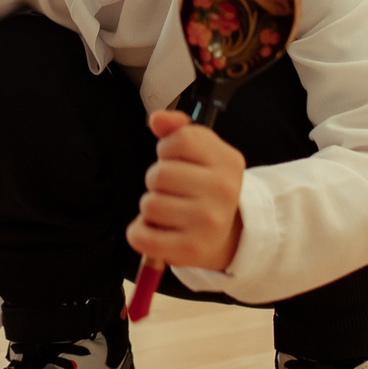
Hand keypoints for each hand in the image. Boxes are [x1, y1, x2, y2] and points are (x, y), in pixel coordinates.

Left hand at [131, 112, 244, 271]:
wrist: (227, 235)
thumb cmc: (205, 188)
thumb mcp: (200, 152)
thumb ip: (177, 130)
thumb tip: (157, 119)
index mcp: (227, 161)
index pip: (180, 139)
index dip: (167, 149)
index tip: (177, 161)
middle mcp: (223, 190)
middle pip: (159, 174)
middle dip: (156, 181)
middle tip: (173, 191)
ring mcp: (208, 222)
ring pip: (149, 204)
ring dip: (150, 208)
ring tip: (169, 212)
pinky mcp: (191, 249)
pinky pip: (142, 237)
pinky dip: (140, 233)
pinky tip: (156, 231)